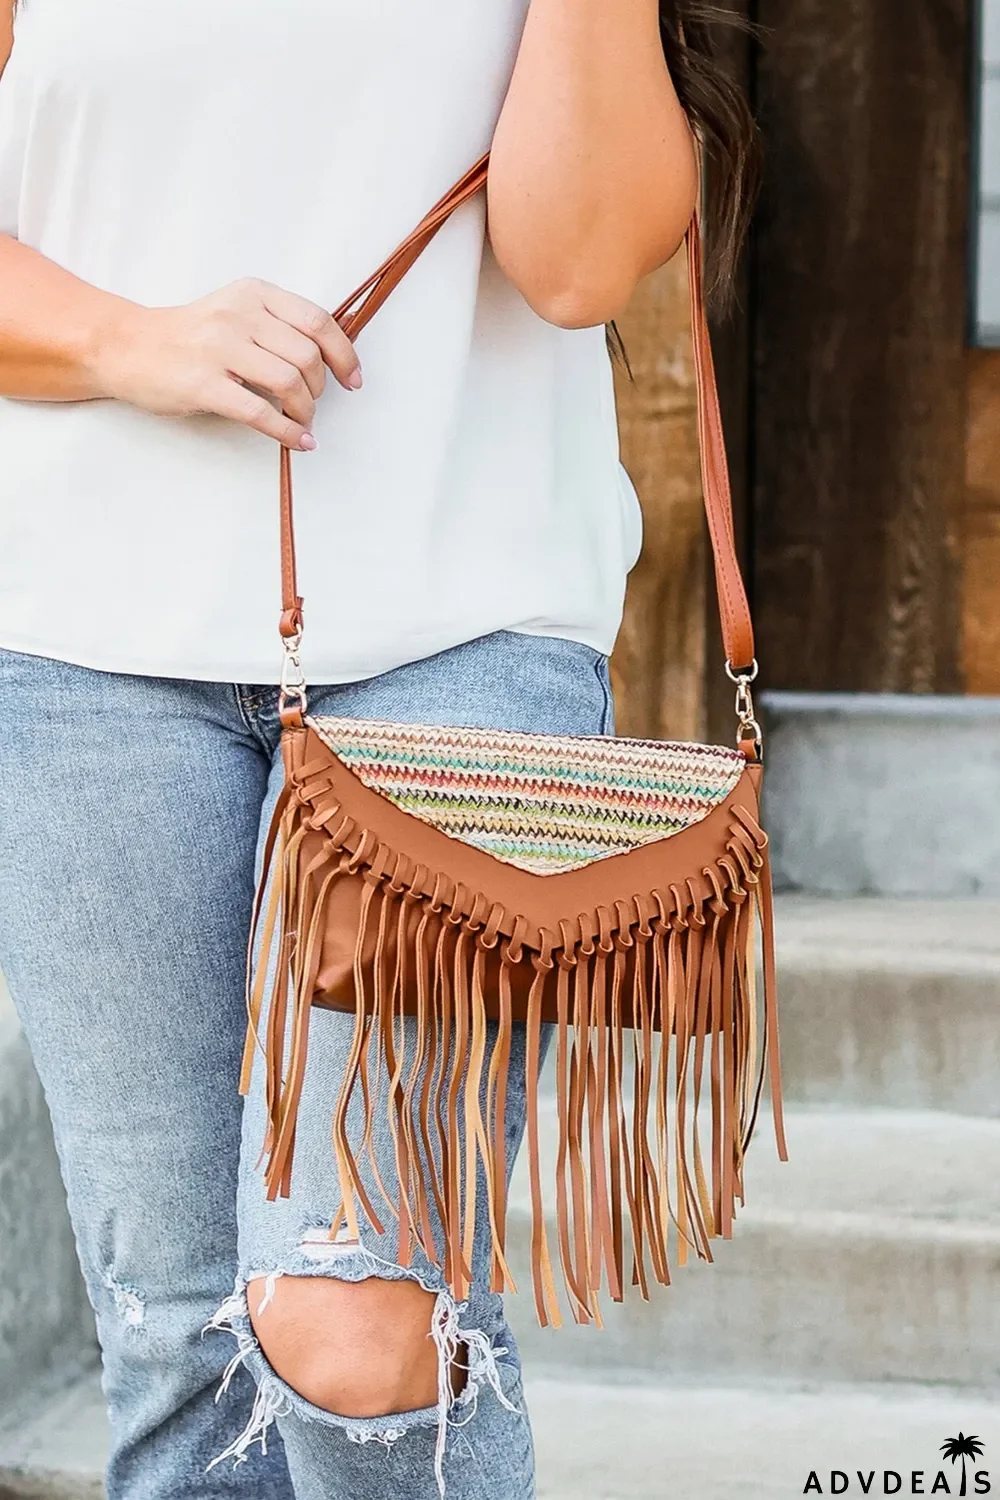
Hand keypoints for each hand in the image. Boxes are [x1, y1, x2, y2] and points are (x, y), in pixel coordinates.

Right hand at [96, 279, 361, 449]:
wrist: (129, 347)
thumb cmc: (191, 336)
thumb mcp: (237, 311)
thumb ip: (279, 325)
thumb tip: (332, 357)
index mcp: (254, 293)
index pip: (317, 320)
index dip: (344, 354)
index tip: (353, 380)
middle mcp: (239, 315)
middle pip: (307, 356)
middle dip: (320, 388)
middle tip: (313, 404)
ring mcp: (219, 349)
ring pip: (289, 383)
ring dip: (305, 411)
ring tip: (301, 422)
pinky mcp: (204, 384)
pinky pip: (260, 413)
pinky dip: (287, 432)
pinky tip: (297, 441)